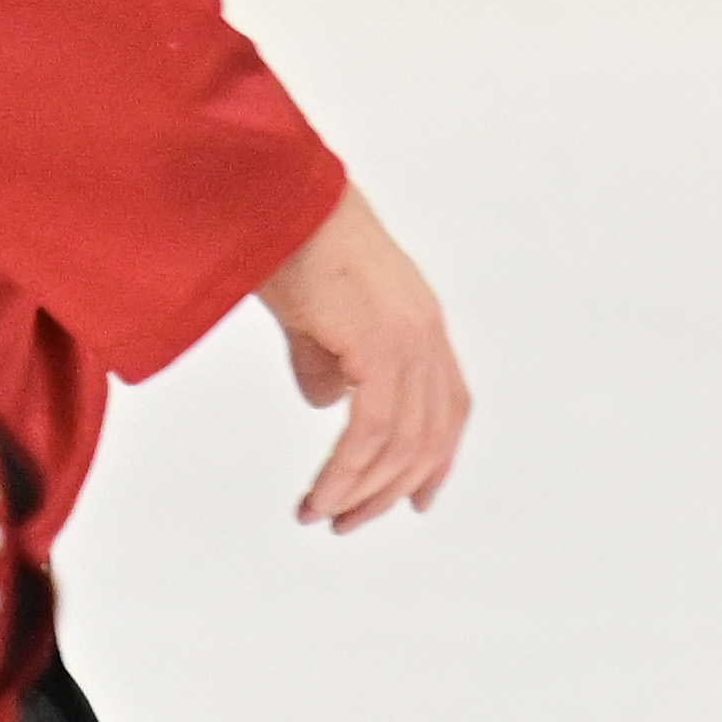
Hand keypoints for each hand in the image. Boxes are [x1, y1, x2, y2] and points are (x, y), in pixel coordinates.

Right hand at [254, 181, 466, 531]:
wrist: (273, 200)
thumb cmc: (286, 243)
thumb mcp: (316, 315)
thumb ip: (329, 358)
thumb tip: (330, 402)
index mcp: (420, 321)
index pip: (448, 406)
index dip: (435, 457)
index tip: (414, 499)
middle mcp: (426, 332)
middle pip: (428, 435)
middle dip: (390, 487)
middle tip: (349, 521)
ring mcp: (409, 337)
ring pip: (399, 441)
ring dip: (360, 489)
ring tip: (322, 514)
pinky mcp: (381, 343)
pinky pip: (371, 430)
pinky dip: (348, 471)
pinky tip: (322, 493)